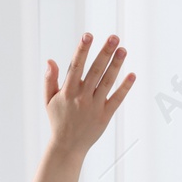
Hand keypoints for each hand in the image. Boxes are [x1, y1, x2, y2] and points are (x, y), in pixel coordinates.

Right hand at [43, 32, 133, 156]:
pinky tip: (132, 74)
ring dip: (116, 65)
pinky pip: (116, 99)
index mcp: (67, 92)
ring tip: (123, 50)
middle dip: (104, 53)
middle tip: (114, 37)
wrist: (67, 147)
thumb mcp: (49, 100)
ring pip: (107, 82)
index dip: (82, 50)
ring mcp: (94, 106)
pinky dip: (124, 88)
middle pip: (95, 71)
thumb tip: (50, 60)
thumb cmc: (58, 120)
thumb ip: (50, 80)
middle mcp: (81, 97)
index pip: (76, 66)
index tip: (88, 35)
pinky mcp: (104, 116)